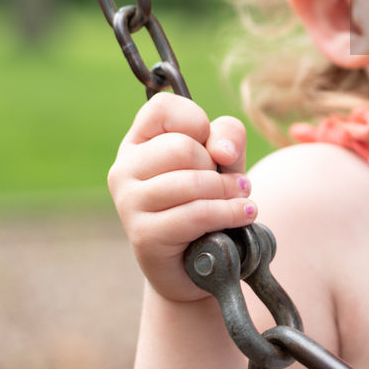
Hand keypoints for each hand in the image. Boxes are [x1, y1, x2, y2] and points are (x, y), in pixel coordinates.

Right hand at [108, 93, 255, 302]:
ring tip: (241, 200)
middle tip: (227, 184)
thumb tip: (221, 152)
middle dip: (217, 167)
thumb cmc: (209, 199)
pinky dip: (229, 214)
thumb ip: (227, 136)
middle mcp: (124, 169)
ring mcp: (128, 203)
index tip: (210, 148)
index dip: (196, 121)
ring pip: (191, 181)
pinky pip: (196, 214)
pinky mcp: (143, 235)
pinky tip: (244, 215)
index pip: (162, 107)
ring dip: (228, 192)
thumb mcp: (224, 159)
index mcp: (139, 142)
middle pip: (182, 147)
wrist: (200, 261)